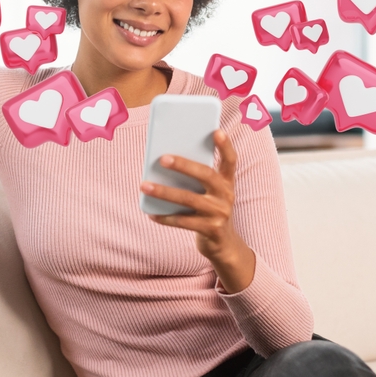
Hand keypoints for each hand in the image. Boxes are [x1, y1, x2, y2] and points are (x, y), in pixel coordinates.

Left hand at [141, 129, 255, 292]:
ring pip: (189, 199)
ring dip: (164, 192)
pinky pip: (184, 221)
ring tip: (144, 185)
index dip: (225, 145)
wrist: (223, 245)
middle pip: (206, 175)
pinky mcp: (211, 230)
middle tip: (162, 158)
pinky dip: (165, 217)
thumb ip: (197, 179)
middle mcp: (227, 195)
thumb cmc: (208, 211)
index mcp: (227, 182)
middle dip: (184, 165)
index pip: (231, 160)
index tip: (216, 131)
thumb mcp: (210, 194)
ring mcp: (220, 213)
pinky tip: (150, 213)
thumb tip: (165, 162)